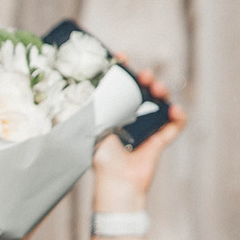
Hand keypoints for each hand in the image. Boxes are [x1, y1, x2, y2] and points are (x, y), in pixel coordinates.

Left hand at [88, 68, 183, 209]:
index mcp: (112, 113)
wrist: (116, 181)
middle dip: (146, 78)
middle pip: (143, 90)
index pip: (118, 86)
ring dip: (163, 91)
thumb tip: (61, 92)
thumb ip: (82, 110)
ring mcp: (147, 128)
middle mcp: (130, 118)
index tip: (122, 58)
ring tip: (158, 90)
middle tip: (144, 76)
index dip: (122, 70)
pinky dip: (178, 116)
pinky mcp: (160, 141)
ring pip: (161, 102)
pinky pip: (174, 125)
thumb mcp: (89, 128)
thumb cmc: (99, 158)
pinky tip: (174, 111)